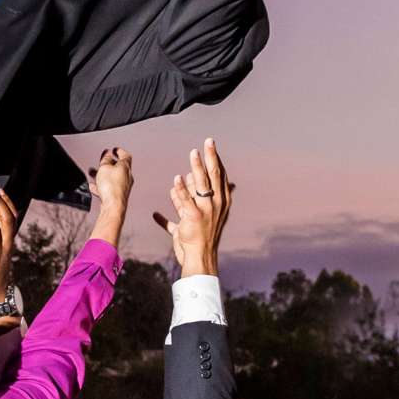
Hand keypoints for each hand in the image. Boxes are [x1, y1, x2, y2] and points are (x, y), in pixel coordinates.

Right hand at [90, 146, 132, 246]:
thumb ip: (106, 159)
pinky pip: (109, 188)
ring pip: (112, 178)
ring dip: (103, 174)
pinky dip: (102, 185)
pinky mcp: (118, 196)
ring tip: (94, 173)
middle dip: (109, 163)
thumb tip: (107, 155)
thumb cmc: (112, 188)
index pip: (125, 155)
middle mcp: (127, 177)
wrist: (113, 206)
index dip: (119, 151)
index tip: (114, 150)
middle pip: (118, 167)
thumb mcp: (104, 167)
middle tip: (103, 160)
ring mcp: (123, 187)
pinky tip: (94, 187)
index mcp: (126, 167)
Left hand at [152, 137, 233, 275]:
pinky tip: (177, 179)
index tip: (211, 146)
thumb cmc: (199, 237)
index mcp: (221, 202)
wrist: (200, 257)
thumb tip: (182, 180)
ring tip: (193, 153)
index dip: (216, 160)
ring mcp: (206, 211)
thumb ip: (187, 198)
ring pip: (201, 184)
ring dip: (197, 167)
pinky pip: (186, 200)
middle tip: (208, 141)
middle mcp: (216, 204)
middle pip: (213, 176)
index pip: (219, 176)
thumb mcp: (197, 215)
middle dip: (211, 157)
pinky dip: (180, 190)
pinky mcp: (193, 218)